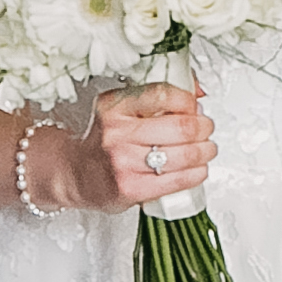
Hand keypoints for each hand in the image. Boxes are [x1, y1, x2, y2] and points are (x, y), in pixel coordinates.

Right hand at [30, 80, 214, 213]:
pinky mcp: (131, 188)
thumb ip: (155, 97)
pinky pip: (177, 179)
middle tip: (206, 128)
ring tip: (206, 149)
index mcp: (114, 107)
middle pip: (181, 126)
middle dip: (203, 127)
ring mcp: (123, 162)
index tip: (194, 106)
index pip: (163, 94)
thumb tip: (197, 92)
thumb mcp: (120, 110)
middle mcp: (117, 133)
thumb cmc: (103, 142)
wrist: (75, 174)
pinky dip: (196, 174)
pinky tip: (198, 169)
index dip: (188, 100)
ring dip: (205, 151)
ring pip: (184, 154)